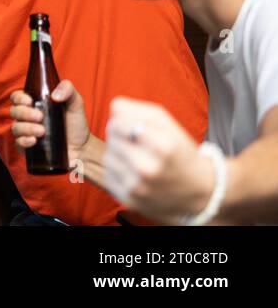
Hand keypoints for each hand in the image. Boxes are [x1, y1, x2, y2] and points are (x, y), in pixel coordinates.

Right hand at [9, 79, 90, 167]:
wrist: (82, 148)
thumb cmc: (76, 124)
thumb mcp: (76, 103)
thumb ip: (68, 89)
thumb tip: (54, 95)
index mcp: (34, 104)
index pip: (17, 97)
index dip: (18, 97)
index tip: (29, 101)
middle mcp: (27, 118)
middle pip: (14, 111)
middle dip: (24, 113)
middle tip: (40, 117)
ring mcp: (26, 133)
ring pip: (15, 127)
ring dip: (26, 128)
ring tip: (42, 131)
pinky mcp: (28, 148)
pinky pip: (18, 143)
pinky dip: (24, 141)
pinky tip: (34, 141)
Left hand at [102, 97, 215, 222]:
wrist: (199, 191)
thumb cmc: (179, 151)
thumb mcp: (167, 124)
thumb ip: (137, 109)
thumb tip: (113, 108)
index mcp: (163, 146)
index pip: (118, 122)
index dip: (122, 121)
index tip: (132, 126)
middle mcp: (148, 168)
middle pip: (112, 137)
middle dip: (121, 136)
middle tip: (138, 143)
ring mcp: (138, 187)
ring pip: (108, 157)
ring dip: (118, 154)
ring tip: (138, 158)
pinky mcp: (130, 199)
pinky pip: (108, 175)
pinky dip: (118, 172)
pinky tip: (134, 173)